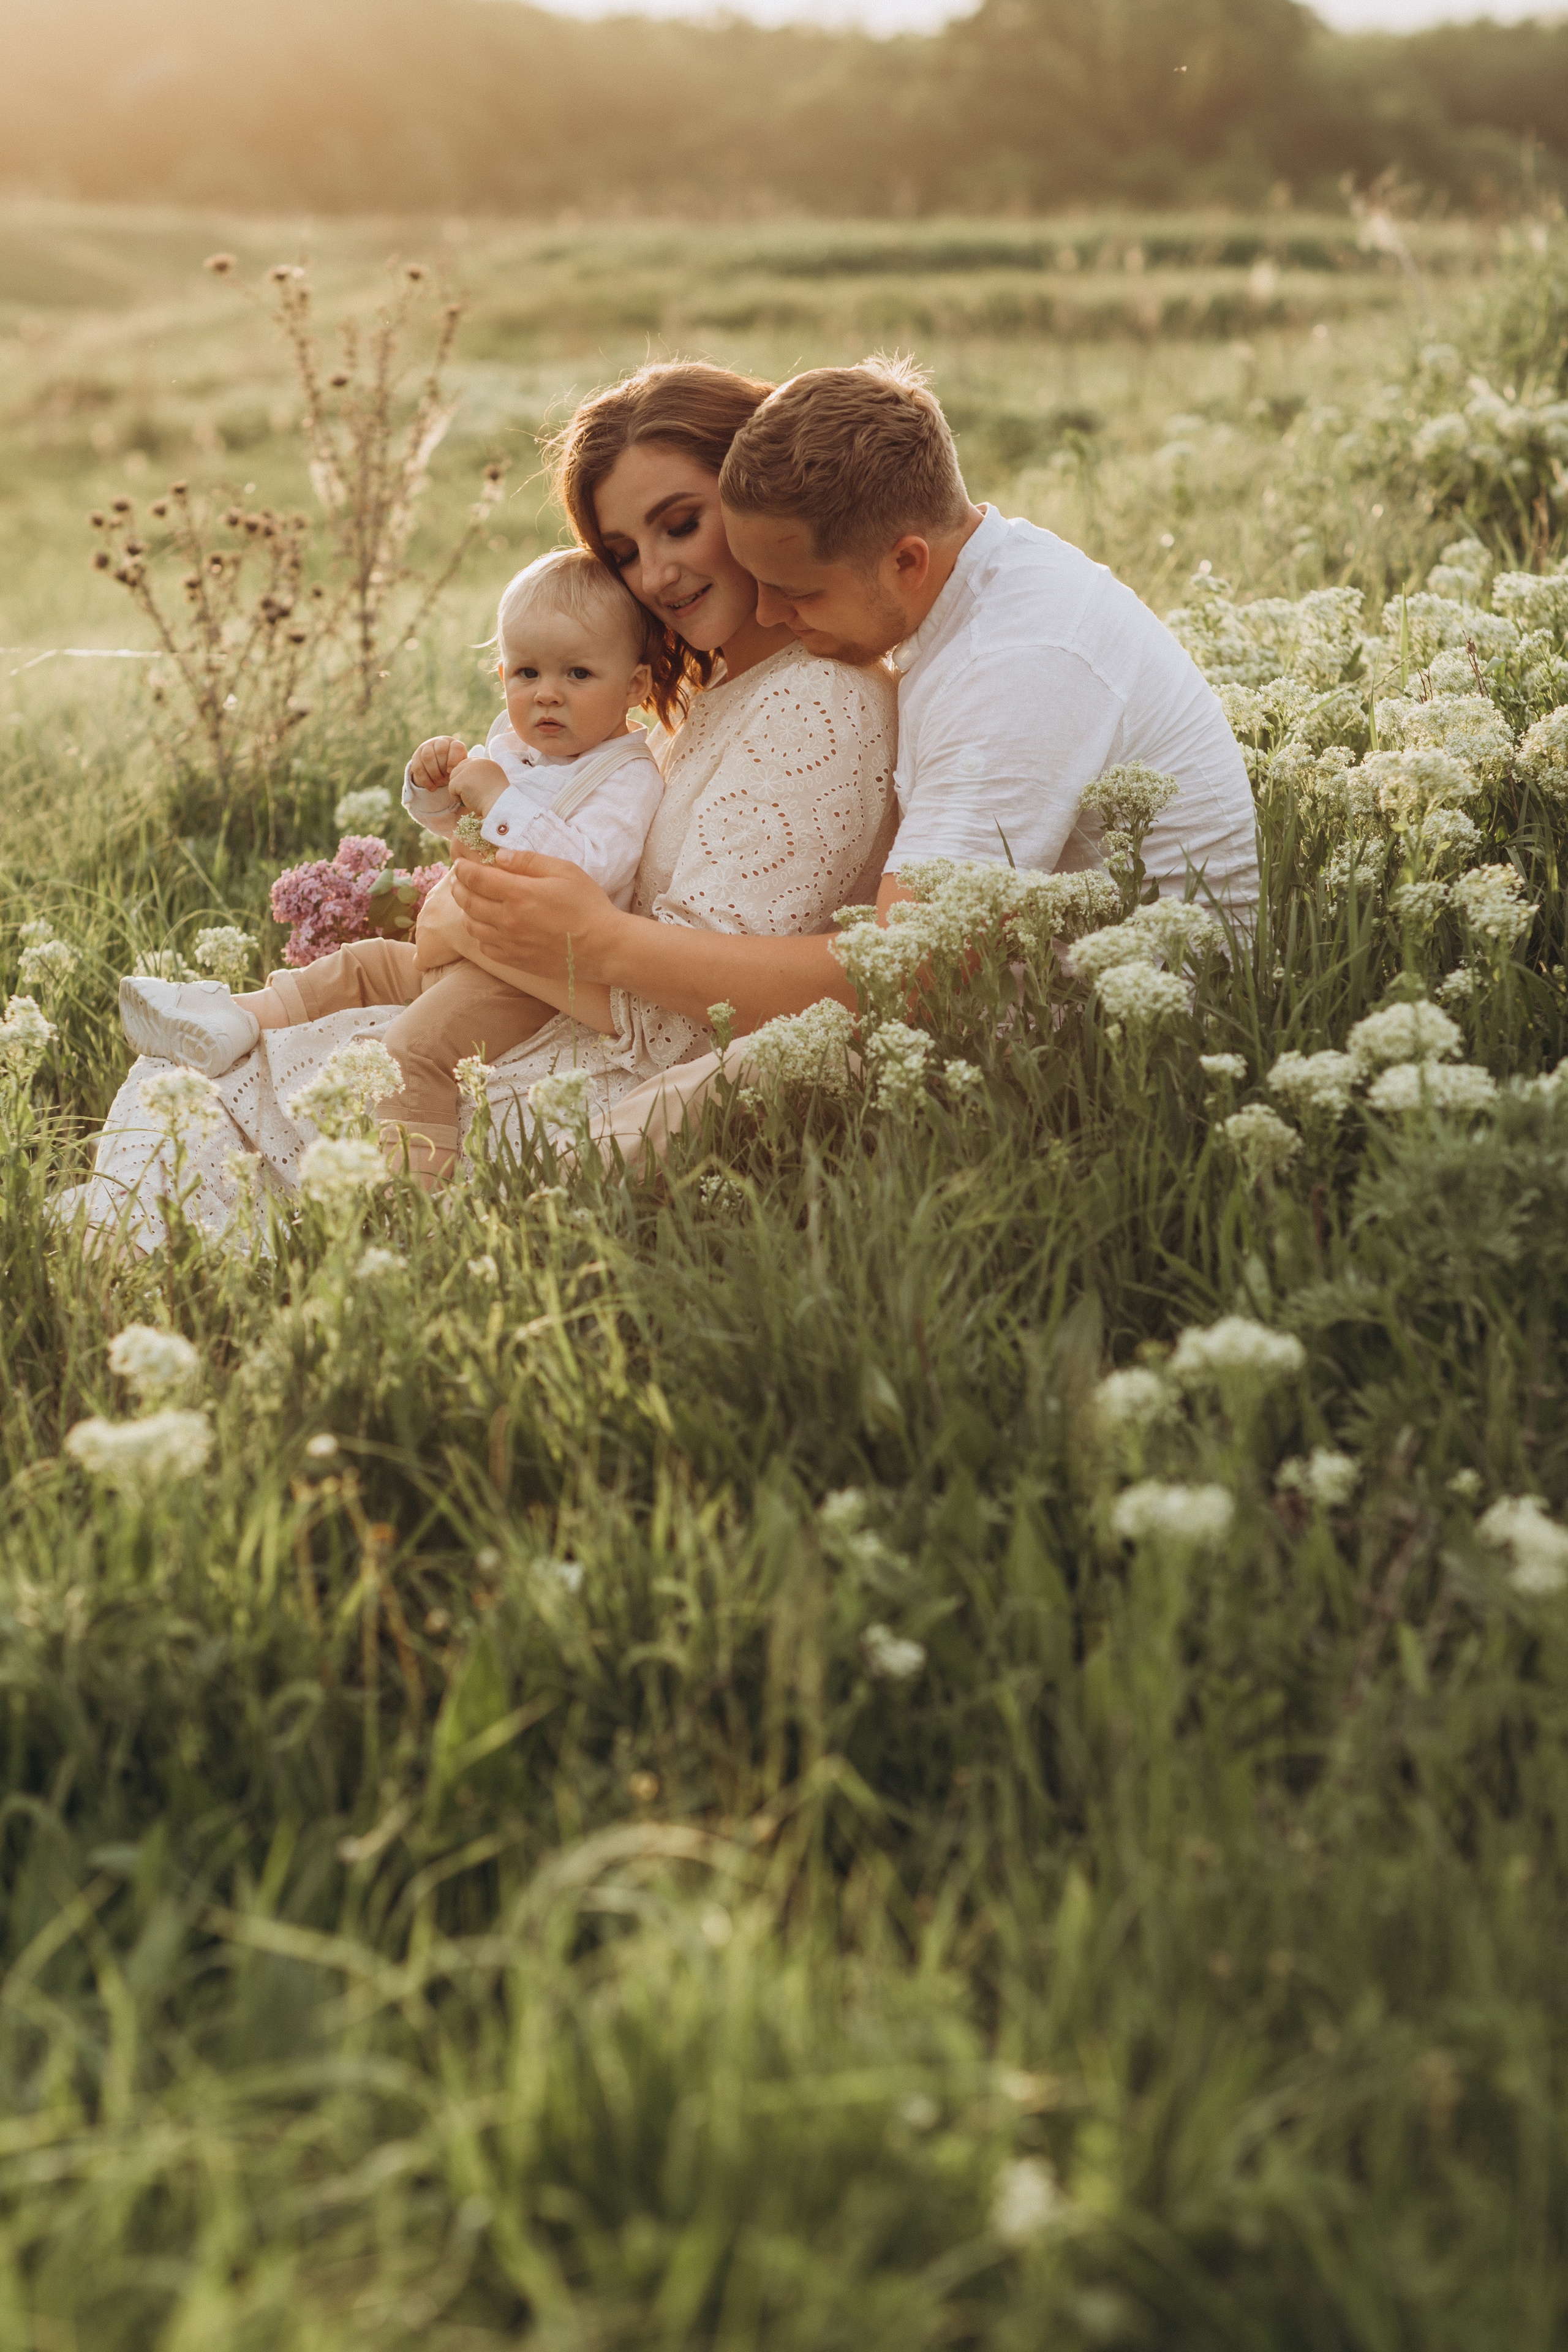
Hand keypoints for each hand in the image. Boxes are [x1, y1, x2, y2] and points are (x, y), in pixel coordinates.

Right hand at [407, 735, 468, 793]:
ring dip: (433, 773)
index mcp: (454, 744)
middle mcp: (440, 742)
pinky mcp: (417, 755)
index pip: (455, 747)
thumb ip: (461, 769)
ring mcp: (427, 746)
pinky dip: (425, 780)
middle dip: (443, 768)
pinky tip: (432, 788)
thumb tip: (457, 776)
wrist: (440, 767)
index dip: (453, 760)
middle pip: (440, 751)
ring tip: (438, 784)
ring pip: (427, 757)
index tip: (451, 772)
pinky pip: (418, 767)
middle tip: (445, 780)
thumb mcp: (460, 768)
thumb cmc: (454, 769)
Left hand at [449, 848, 622, 983]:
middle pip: (468, 903)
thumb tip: (499, 857)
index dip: (463, 869)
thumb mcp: (564, 871)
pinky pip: (486, 947)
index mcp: (518, 894)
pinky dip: (480, 935)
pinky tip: (487, 927)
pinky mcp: (516, 961)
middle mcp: (508, 920)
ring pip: (473, 926)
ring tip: (471, 903)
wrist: (603, 948)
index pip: (476, 879)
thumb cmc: (588, 906)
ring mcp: (510, 944)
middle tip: (459, 881)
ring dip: (467, 912)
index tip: (460, 864)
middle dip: (459, 888)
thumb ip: (529, 861)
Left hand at [451, 755, 507, 817]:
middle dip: (460, 783)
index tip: (474, 789)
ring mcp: (468, 769)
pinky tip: (467, 802)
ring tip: (470, 799)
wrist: (502, 806)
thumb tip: (466, 782)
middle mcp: (477, 762)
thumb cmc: (498, 801)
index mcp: (486, 762)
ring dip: (458, 790)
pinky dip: (456, 797)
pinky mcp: (461, 779)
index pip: (468, 765)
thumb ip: (480, 777)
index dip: (467, 778)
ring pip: (453, 777)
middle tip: (470, 795)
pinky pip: (451, 788)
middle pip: (458, 769)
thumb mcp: (492, 783)